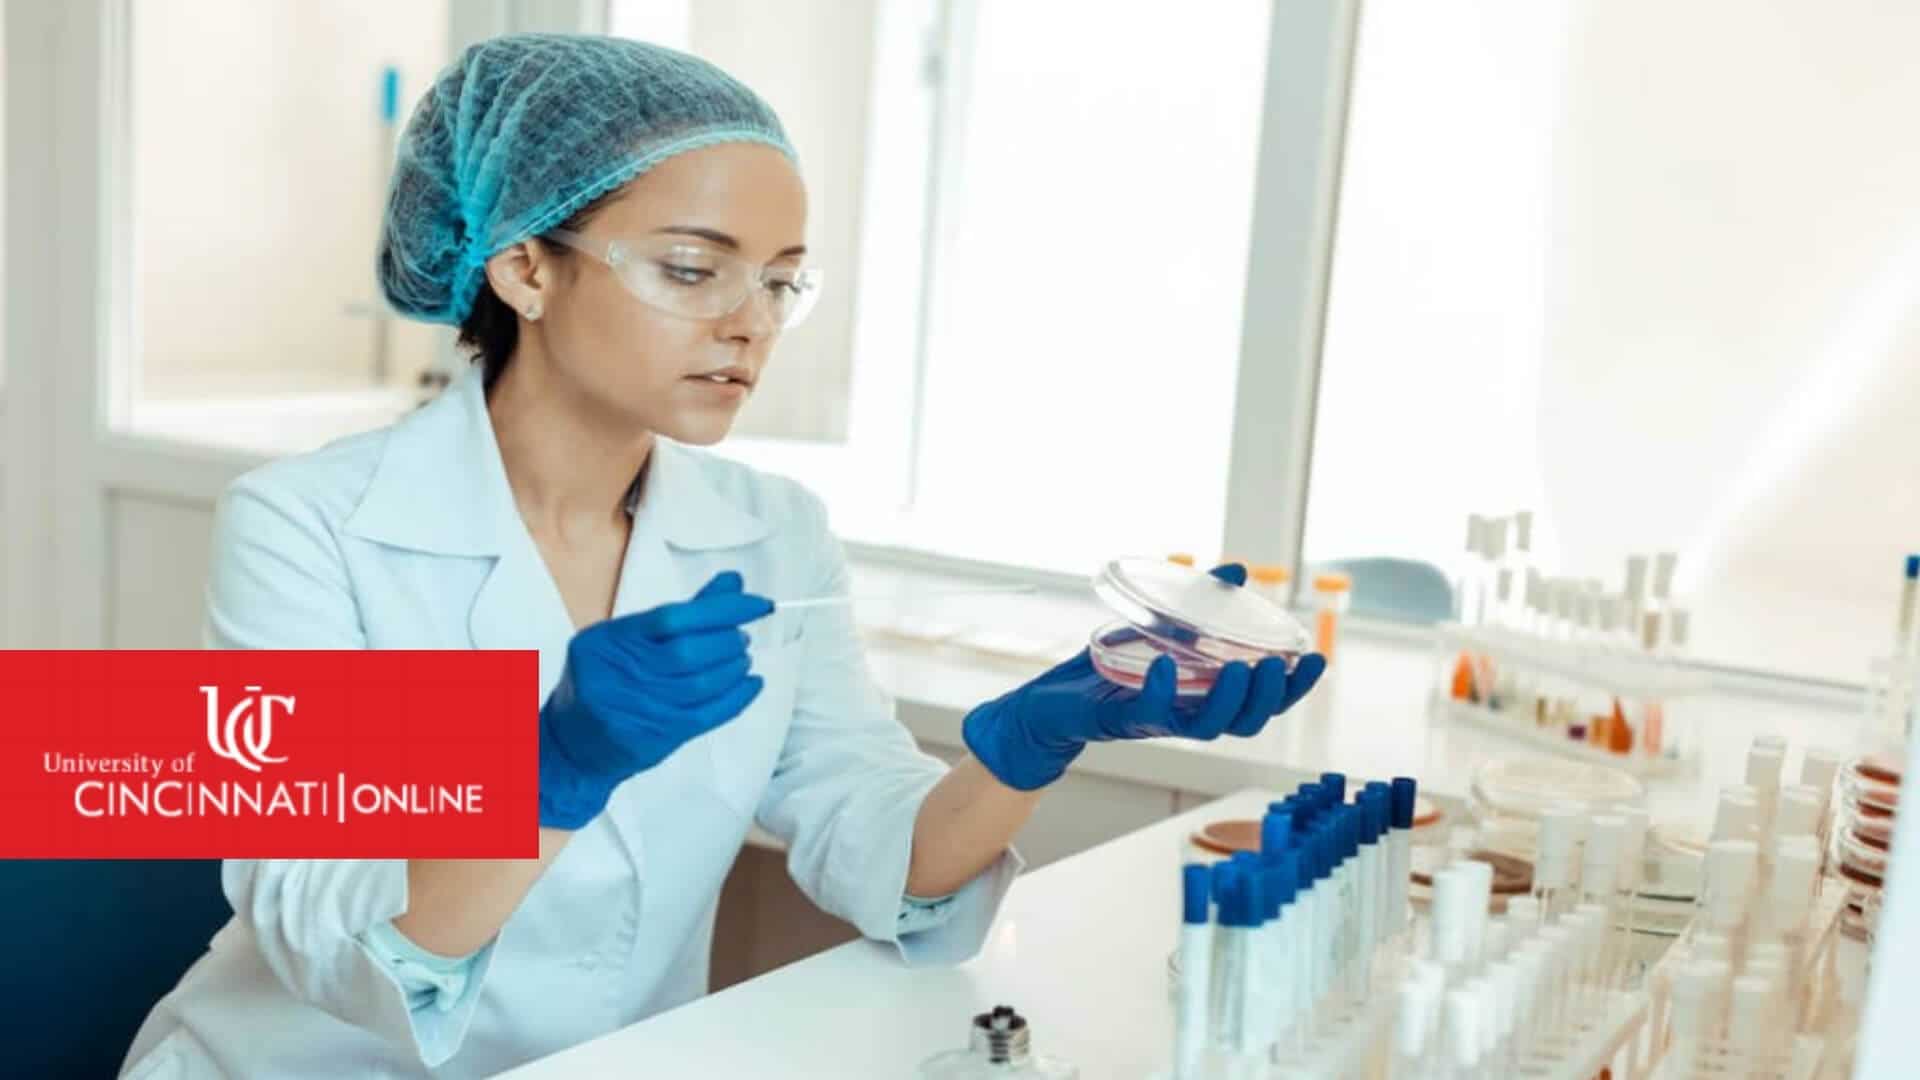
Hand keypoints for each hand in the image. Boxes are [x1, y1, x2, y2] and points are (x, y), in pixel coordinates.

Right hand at [537, 570, 772, 827]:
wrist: (573, 743)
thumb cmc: (605, 680)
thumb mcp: (628, 637)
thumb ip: (683, 611)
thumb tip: (733, 583)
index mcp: (612, 640)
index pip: (673, 617)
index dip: (721, 609)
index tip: (755, 604)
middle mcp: (621, 673)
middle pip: (688, 652)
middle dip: (726, 640)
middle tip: (742, 635)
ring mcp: (639, 707)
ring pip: (701, 684)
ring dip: (733, 667)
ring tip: (742, 658)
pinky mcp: (658, 735)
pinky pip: (708, 715)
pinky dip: (737, 698)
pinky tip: (751, 684)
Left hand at [961, 563, 1326, 790]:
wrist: (1048, 705)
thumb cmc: (1106, 669)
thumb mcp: (1158, 630)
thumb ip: (1197, 604)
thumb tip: (1237, 571)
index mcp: (1201, 697)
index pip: (1259, 703)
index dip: (1291, 689)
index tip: (1317, 662)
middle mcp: (1185, 714)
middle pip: (1244, 722)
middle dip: (1270, 697)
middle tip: (1282, 666)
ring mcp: (1154, 720)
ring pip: (1205, 725)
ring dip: (1230, 699)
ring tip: (1245, 669)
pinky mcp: (1118, 718)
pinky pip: (1146, 709)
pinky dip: (1160, 689)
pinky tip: (1168, 664)